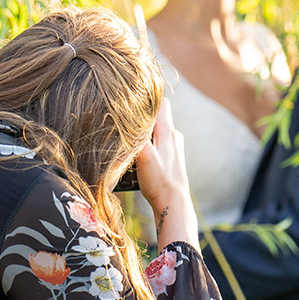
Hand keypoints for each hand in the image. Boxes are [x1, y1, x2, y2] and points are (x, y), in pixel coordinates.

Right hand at [135, 99, 198, 249]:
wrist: (173, 204)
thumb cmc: (160, 180)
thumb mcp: (145, 156)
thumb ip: (137, 135)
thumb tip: (124, 119)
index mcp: (168, 131)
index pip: (160, 102)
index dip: (147, 97)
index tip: (132, 95)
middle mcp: (174, 135)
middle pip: (157, 116)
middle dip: (142, 115)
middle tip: (125, 116)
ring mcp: (174, 147)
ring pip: (156, 130)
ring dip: (144, 131)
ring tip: (129, 135)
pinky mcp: (171, 159)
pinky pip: (157, 144)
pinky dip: (148, 144)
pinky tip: (138, 153)